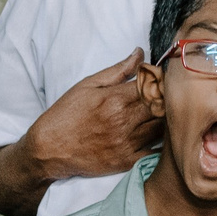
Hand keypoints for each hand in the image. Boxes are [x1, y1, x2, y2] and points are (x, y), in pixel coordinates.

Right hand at [27, 50, 162, 182]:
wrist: (48, 149)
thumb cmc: (66, 114)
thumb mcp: (88, 85)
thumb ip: (118, 70)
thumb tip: (140, 53)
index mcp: (115, 99)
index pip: (153, 85)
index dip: (162, 81)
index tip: (162, 80)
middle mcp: (123, 121)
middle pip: (162, 107)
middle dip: (168, 100)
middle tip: (168, 97)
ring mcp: (126, 143)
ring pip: (162, 128)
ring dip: (166, 120)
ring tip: (164, 115)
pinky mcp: (127, 162)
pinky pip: (155, 153)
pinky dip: (162, 144)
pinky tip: (160, 137)